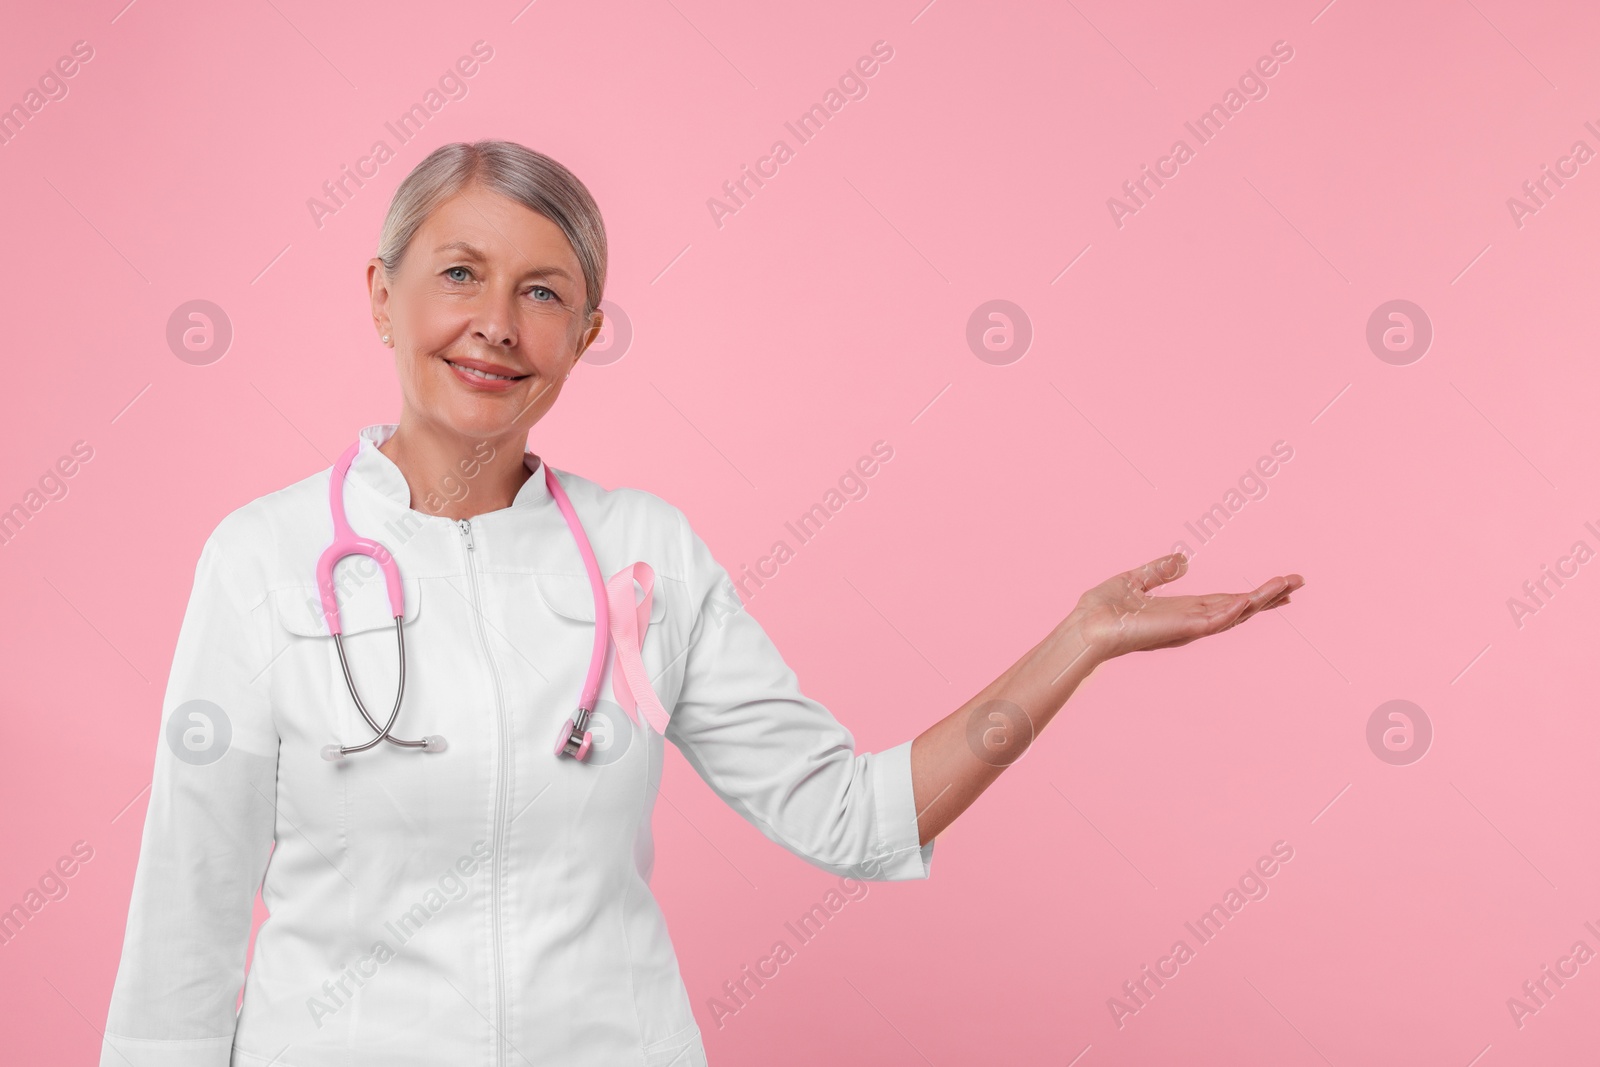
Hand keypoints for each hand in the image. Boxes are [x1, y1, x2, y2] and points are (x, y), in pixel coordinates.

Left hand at [1069, 553, 1303, 662]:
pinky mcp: (1179, 630)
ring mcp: (1187, 626)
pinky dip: (1232, 611)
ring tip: (1287, 585)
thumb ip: (1159, 570)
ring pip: (1233, 613)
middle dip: (1268, 596)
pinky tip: (1250, 600)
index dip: (1251, 592)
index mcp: (1182, 609)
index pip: (1225, 600)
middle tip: (1298, 582)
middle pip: (1238, 607)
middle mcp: (1190, 620)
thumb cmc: (1102, 608)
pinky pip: (1212, 620)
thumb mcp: (1135, 580)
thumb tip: (1182, 559)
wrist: (1085, 626)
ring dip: (1260, 599)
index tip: (1278, 584)